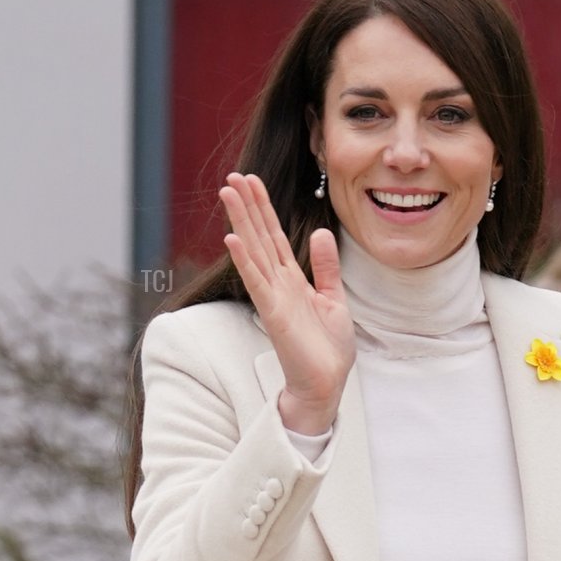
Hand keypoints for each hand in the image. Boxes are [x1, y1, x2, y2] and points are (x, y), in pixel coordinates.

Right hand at [219, 171, 355, 432]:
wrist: (327, 384)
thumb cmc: (328, 349)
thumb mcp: (333, 298)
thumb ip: (325, 267)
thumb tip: (319, 233)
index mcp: (292, 279)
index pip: (274, 236)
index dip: (263, 208)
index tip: (252, 182)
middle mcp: (278, 284)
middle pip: (259, 236)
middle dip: (247, 206)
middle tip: (232, 176)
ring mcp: (273, 298)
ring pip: (253, 252)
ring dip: (240, 222)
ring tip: (226, 193)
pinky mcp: (273, 315)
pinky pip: (256, 283)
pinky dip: (245, 261)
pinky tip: (232, 239)